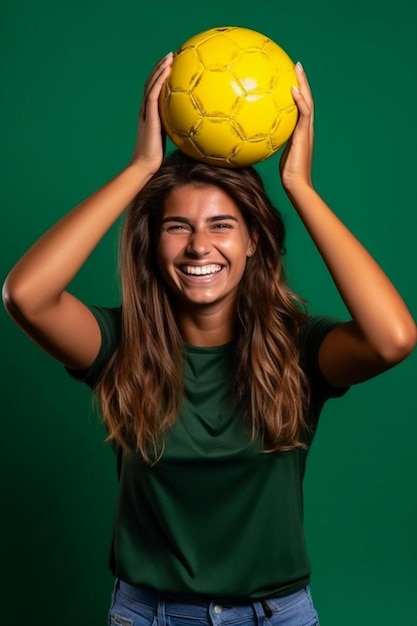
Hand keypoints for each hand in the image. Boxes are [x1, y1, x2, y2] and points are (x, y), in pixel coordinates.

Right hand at [130, 52, 172, 174]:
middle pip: (151, 84)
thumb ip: (179, 131)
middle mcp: (146, 111)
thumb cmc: (158, 159)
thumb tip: (196, 130)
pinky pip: (153, 93)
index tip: (172, 68)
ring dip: (160, 69)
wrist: (145, 165)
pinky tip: (168, 70)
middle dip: (160, 69)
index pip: (155, 92)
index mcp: (151, 116)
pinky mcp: (148, 115)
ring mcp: (146, 112)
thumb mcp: (171, 141)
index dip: (161, 79)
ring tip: (170, 57)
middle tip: (171, 56)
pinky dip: (160, 80)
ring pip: (151, 85)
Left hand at [279, 62, 313, 193]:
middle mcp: (305, 128)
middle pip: (306, 99)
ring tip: (297, 69)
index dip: (297, 92)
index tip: (291, 77)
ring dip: (303, 84)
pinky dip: (299, 100)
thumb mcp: (275, 154)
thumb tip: (255, 137)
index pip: (300, 107)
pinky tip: (292, 89)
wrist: (297, 184)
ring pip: (307, 101)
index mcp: (300, 131)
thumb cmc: (287, 175)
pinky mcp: (304, 135)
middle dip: (302, 81)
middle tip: (297, 65)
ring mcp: (306, 130)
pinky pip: (304, 113)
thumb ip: (271, 142)